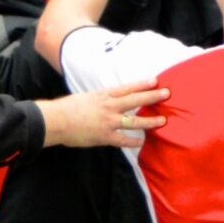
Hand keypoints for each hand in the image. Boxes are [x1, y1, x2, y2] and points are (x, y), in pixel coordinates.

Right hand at [38, 80, 168, 148]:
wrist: (56, 120)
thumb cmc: (67, 108)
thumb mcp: (85, 97)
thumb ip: (99, 99)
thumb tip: (107, 101)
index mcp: (103, 96)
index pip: (127, 88)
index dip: (142, 84)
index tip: (155, 80)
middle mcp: (109, 107)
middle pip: (135, 100)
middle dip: (152, 97)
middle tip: (167, 93)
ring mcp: (108, 122)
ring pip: (133, 121)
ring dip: (149, 121)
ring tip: (162, 121)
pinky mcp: (104, 136)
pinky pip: (122, 140)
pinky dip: (132, 141)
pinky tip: (141, 142)